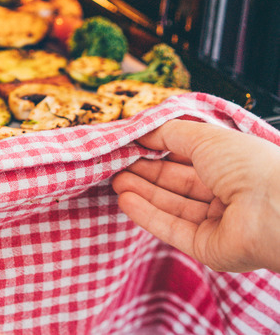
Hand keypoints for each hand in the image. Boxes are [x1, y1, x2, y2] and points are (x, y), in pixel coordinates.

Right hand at [112, 119, 279, 272]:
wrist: (274, 209)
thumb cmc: (249, 166)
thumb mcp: (204, 137)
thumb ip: (169, 133)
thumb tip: (143, 132)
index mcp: (233, 165)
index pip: (188, 159)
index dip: (159, 153)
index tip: (131, 147)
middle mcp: (227, 194)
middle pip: (177, 184)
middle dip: (145, 174)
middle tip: (115, 166)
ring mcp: (217, 223)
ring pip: (171, 207)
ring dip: (142, 193)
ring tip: (115, 182)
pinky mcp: (206, 247)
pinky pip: (172, 229)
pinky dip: (147, 215)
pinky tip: (125, 200)